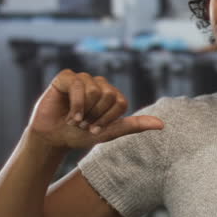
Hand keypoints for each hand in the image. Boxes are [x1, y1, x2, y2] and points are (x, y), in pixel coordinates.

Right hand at [27, 69, 163, 149]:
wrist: (53, 138)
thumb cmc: (80, 135)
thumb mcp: (109, 133)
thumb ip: (135, 125)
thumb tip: (162, 124)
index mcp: (112, 95)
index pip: (121, 102)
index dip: (108, 119)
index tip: (95, 128)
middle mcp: (99, 84)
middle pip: (109, 95)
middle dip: (96, 116)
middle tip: (84, 123)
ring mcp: (82, 79)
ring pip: (94, 91)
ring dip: (84, 112)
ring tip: (75, 119)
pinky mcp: (65, 77)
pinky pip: (78, 85)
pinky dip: (75, 105)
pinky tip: (69, 115)